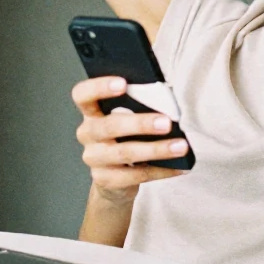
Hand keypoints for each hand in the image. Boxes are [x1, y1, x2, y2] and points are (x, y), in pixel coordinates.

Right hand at [72, 76, 188, 204]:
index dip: (99, 87)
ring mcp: (94, 158)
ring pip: (124, 153)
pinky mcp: (105, 180)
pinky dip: (160, 170)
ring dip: (156, 149)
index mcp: (91, 112)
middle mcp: (87, 134)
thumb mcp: (125, 118)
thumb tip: (167, 100)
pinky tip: (178, 166)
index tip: (123, 84)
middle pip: (108, 126)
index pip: (83, 95)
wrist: (114, 178)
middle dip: (140, 124)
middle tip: (166, 123)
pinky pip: (135, 175)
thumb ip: (137, 106)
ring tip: (180, 146)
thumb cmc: (125, 138)